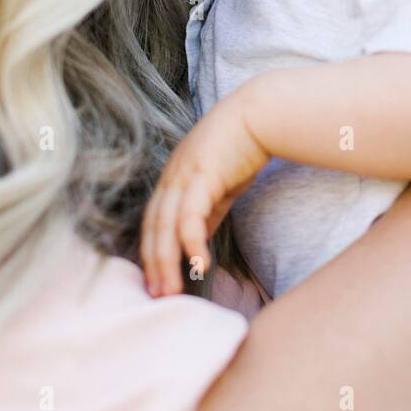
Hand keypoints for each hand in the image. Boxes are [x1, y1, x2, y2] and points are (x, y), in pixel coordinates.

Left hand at [141, 95, 268, 295]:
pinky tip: (199, 264)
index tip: (154, 280)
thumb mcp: (219, 185)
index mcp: (172, 178)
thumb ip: (206, 210)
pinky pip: (190, 217)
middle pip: (152, 228)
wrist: (259, 114)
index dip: (151, 252)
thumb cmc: (241, 147)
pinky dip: (191, 243)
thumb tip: (198, 240)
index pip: (153, 222)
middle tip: (157, 296)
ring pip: (165, 227)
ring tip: (171, 290)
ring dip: (166, 262)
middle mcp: (171, 177)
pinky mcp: (201, 177)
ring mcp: (183, 176)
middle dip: (153, 265)